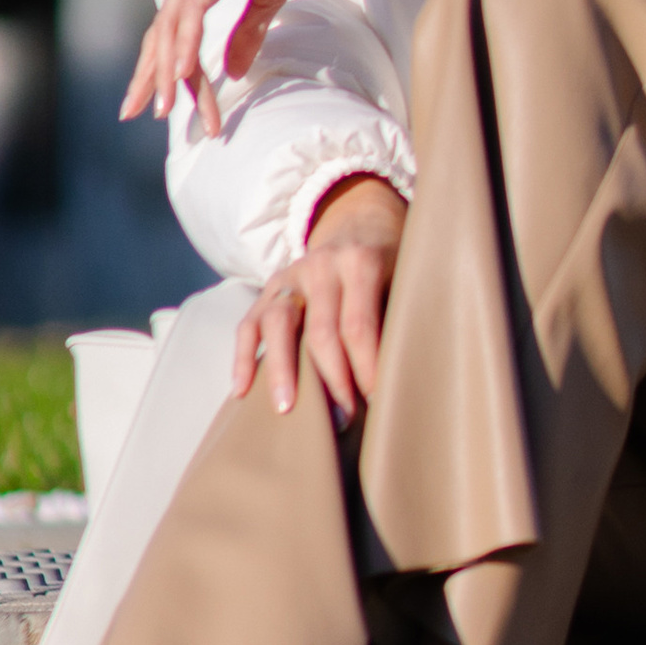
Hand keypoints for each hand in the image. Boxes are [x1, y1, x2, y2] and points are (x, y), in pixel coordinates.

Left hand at [122, 0, 335, 139]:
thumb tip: (232, 71)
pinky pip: (193, 12)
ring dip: (167, 72)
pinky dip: (184, 44)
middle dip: (147, 76)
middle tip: (133, 114)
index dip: (168, 69)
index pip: (176, 31)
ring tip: (163, 109)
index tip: (166, 105)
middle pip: (161, 34)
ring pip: (172, 28)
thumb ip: (249, 29)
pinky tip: (181, 73)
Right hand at [233, 174, 406, 420]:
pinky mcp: (268, 289)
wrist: (360, 225)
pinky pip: (248, 324)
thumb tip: (401, 382)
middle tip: (343, 419)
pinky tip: (242, 391)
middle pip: (321, 330)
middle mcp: (321, 265)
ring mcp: (290, 276)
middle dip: (332, 380)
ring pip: (278, 323)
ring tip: (287, 410)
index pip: (359, 325)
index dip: (366, 368)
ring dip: (283, 370)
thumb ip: (397, 318)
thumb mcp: (403, 279)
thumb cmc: (390, 265)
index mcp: (360, 261)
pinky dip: (243, 357)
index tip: (376, 402)